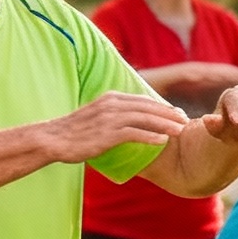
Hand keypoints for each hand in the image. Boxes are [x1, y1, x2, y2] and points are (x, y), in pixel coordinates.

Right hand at [47, 91, 191, 164]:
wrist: (52, 139)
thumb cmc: (72, 132)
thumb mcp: (94, 116)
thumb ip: (111, 115)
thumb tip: (126, 123)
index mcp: (110, 98)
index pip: (142, 99)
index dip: (161, 106)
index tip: (176, 113)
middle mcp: (111, 104)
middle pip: (148, 106)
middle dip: (169, 113)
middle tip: (185, 120)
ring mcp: (109, 118)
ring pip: (145, 118)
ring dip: (165, 124)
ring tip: (180, 131)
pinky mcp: (107, 134)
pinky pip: (135, 133)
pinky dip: (151, 136)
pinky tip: (163, 141)